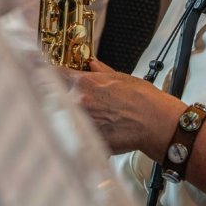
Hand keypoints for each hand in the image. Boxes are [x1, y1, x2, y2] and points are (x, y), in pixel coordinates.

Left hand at [58, 59, 182, 156]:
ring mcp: (80, 123)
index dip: (50, 76)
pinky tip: (91, 134)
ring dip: (67, 119)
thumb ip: (100, 71)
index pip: (54, 75)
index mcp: (84, 84)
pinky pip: (75, 137)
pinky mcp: (86, 141)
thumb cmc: (143, 100)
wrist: (156, 123)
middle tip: (72, 103)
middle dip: (58, 99)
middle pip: (53, 99)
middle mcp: (78, 102)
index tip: (48, 77)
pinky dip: (79, 136)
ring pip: (62, 120)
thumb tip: (91, 64)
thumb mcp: (121, 78)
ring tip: (87, 120)